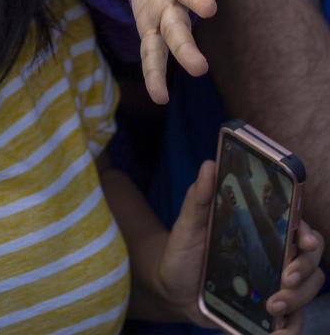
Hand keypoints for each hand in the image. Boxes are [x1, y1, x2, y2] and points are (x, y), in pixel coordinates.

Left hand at [157, 162, 324, 330]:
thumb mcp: (189, 222)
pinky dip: (290, 329)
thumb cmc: (184, 248)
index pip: (299, 227)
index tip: (304, 240)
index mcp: (263, 229)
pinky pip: (292, 322)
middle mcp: (275, 256)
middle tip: (285, 279)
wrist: (172, 286)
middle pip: (311, 261)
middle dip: (305, 271)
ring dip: (298, 300)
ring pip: (307, 292)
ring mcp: (274, 284)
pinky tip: (277, 332)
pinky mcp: (268, 312)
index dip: (309, 233)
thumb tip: (209, 165)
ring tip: (272, 306)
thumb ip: (200, 196)